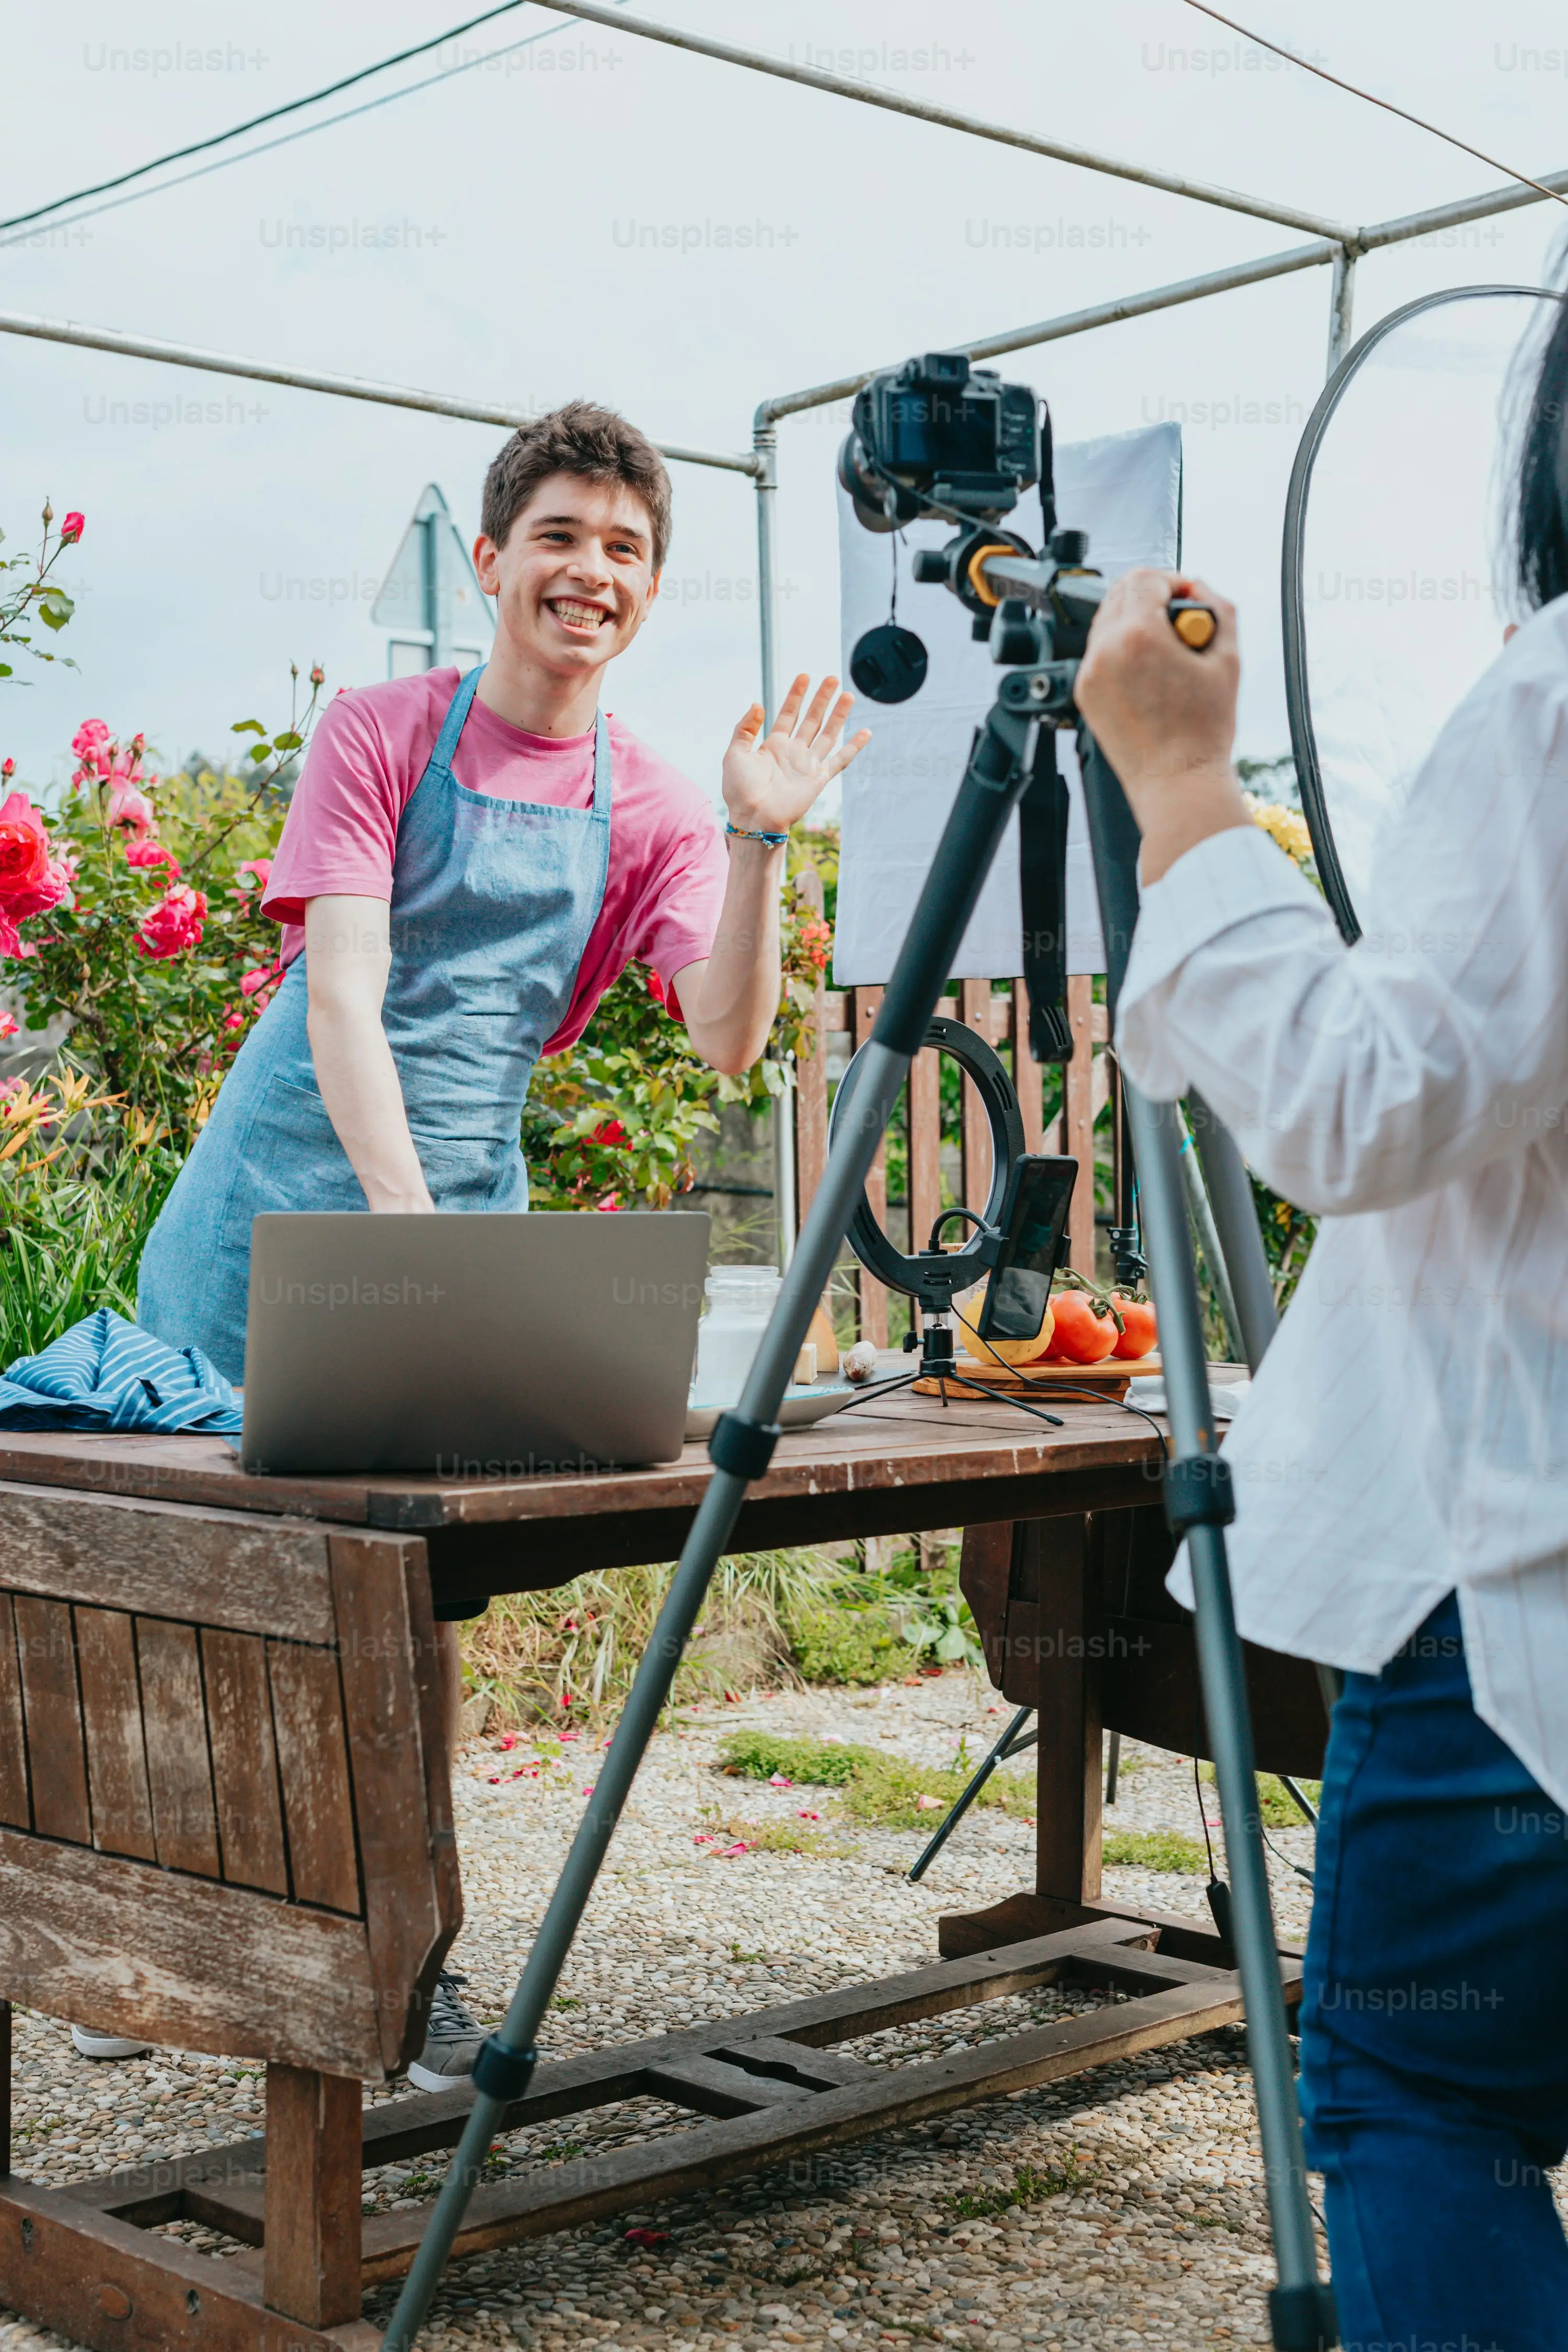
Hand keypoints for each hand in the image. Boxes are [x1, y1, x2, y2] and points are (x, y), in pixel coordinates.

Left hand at [722, 674, 869, 834]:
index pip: (788, 714)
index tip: (805, 676)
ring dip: (839, 715)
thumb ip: (745, 728)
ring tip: (848, 695)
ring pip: (828, 733)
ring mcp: (808, 764)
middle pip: (812, 719)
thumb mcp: (734, 753)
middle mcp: (793, 752)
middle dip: (822, 698)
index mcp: (773, 745)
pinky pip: (841, 760)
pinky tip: (866, 732)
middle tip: (833, 678)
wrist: (754, 818)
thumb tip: (757, 704)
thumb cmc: (740, 790)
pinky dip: (854, 747)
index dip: (796, 695)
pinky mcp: (819, 779)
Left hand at [1074, 569, 1248, 884]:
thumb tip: (1197, 589)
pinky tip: (1150, 673)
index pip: (1146, 578)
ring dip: (1137, 622)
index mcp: (1136, 636)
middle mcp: (1104, 651)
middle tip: (1179, 623)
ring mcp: (1089, 674)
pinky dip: (1123, 650)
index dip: (1172, 581)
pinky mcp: (1085, 693)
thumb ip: (1216, 608)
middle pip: (1121, 593)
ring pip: (1108, 621)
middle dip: (1152, 598)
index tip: (1187, 599)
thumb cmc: (1203, 731)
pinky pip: (1101, 653)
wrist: (1176, 782)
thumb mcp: (1227, 658)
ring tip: (1168, 652)